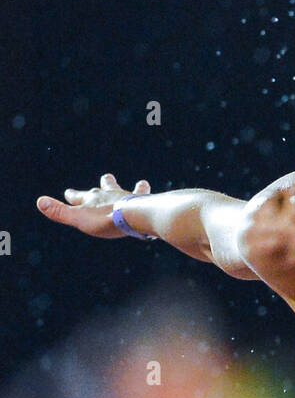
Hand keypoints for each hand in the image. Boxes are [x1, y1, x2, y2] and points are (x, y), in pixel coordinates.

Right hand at [36, 173, 151, 237]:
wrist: (131, 216)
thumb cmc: (105, 220)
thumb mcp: (79, 218)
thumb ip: (60, 212)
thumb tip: (40, 202)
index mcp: (92, 200)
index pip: (78, 196)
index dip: (72, 196)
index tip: (69, 193)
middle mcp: (108, 195)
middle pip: (105, 187)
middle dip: (104, 184)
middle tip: (106, 177)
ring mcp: (126, 197)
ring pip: (126, 190)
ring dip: (131, 187)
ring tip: (140, 184)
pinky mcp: (141, 202)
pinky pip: (144, 197)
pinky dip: (146, 193)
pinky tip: (151, 192)